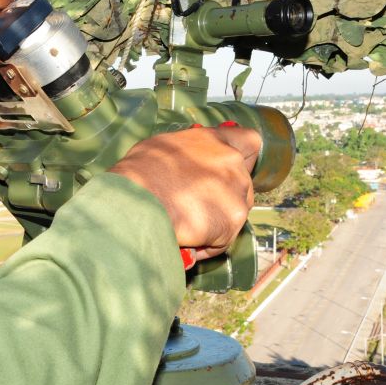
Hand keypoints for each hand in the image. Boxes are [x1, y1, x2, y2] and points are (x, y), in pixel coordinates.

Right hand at [109, 126, 260, 259]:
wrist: (136, 202)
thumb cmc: (139, 173)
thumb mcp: (162, 147)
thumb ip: (188, 153)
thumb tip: (189, 163)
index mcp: (215, 141)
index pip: (249, 142)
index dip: (243, 158)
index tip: (230, 170)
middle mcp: (232, 163)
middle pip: (243, 184)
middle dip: (224, 198)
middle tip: (196, 207)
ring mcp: (235, 193)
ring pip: (234, 212)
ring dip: (215, 222)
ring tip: (185, 226)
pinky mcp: (232, 222)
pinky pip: (223, 238)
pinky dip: (206, 243)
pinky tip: (185, 240)